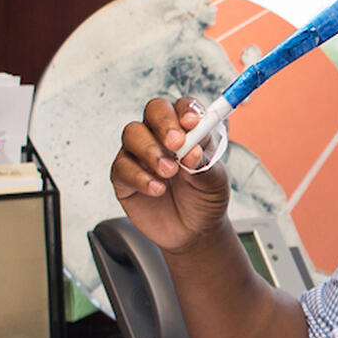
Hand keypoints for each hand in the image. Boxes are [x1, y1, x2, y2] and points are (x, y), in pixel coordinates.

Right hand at [110, 97, 230, 251]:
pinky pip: (122, 167)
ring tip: (169, 173)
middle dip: (164, 124)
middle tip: (176, 144)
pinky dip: (140, 177)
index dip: (185, 110)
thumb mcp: (215, 182)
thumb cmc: (205, 199)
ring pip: (132, 134)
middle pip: (153, 111)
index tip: (192, 123)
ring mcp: (140, 153)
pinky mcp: (124, 176)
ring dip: (151, 151)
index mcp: (188, 130)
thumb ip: (205, 165)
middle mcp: (161, 136)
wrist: (194, 231)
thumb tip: (193, 151)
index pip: (182, 106)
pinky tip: (157, 190)